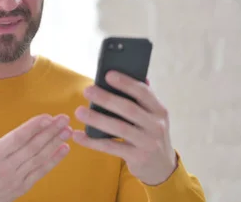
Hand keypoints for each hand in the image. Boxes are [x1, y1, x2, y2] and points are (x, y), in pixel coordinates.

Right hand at [0, 105, 71, 201]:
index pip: (18, 138)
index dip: (34, 127)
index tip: (47, 116)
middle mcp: (5, 168)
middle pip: (33, 147)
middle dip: (50, 131)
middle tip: (64, 118)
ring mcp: (14, 179)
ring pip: (39, 158)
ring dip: (55, 143)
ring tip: (67, 131)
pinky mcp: (20, 188)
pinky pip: (40, 172)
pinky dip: (53, 161)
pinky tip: (63, 149)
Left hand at [72, 71, 176, 185]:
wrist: (162, 167)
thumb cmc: (150, 134)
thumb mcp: (152, 116)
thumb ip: (141, 98)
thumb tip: (127, 73)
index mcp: (159, 110)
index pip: (143, 92)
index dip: (126, 82)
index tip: (108, 75)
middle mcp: (156, 125)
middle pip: (129, 109)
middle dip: (107, 98)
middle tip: (87, 90)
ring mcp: (147, 142)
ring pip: (119, 128)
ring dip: (97, 119)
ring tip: (79, 112)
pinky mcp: (137, 157)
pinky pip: (111, 147)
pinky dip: (92, 142)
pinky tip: (78, 136)